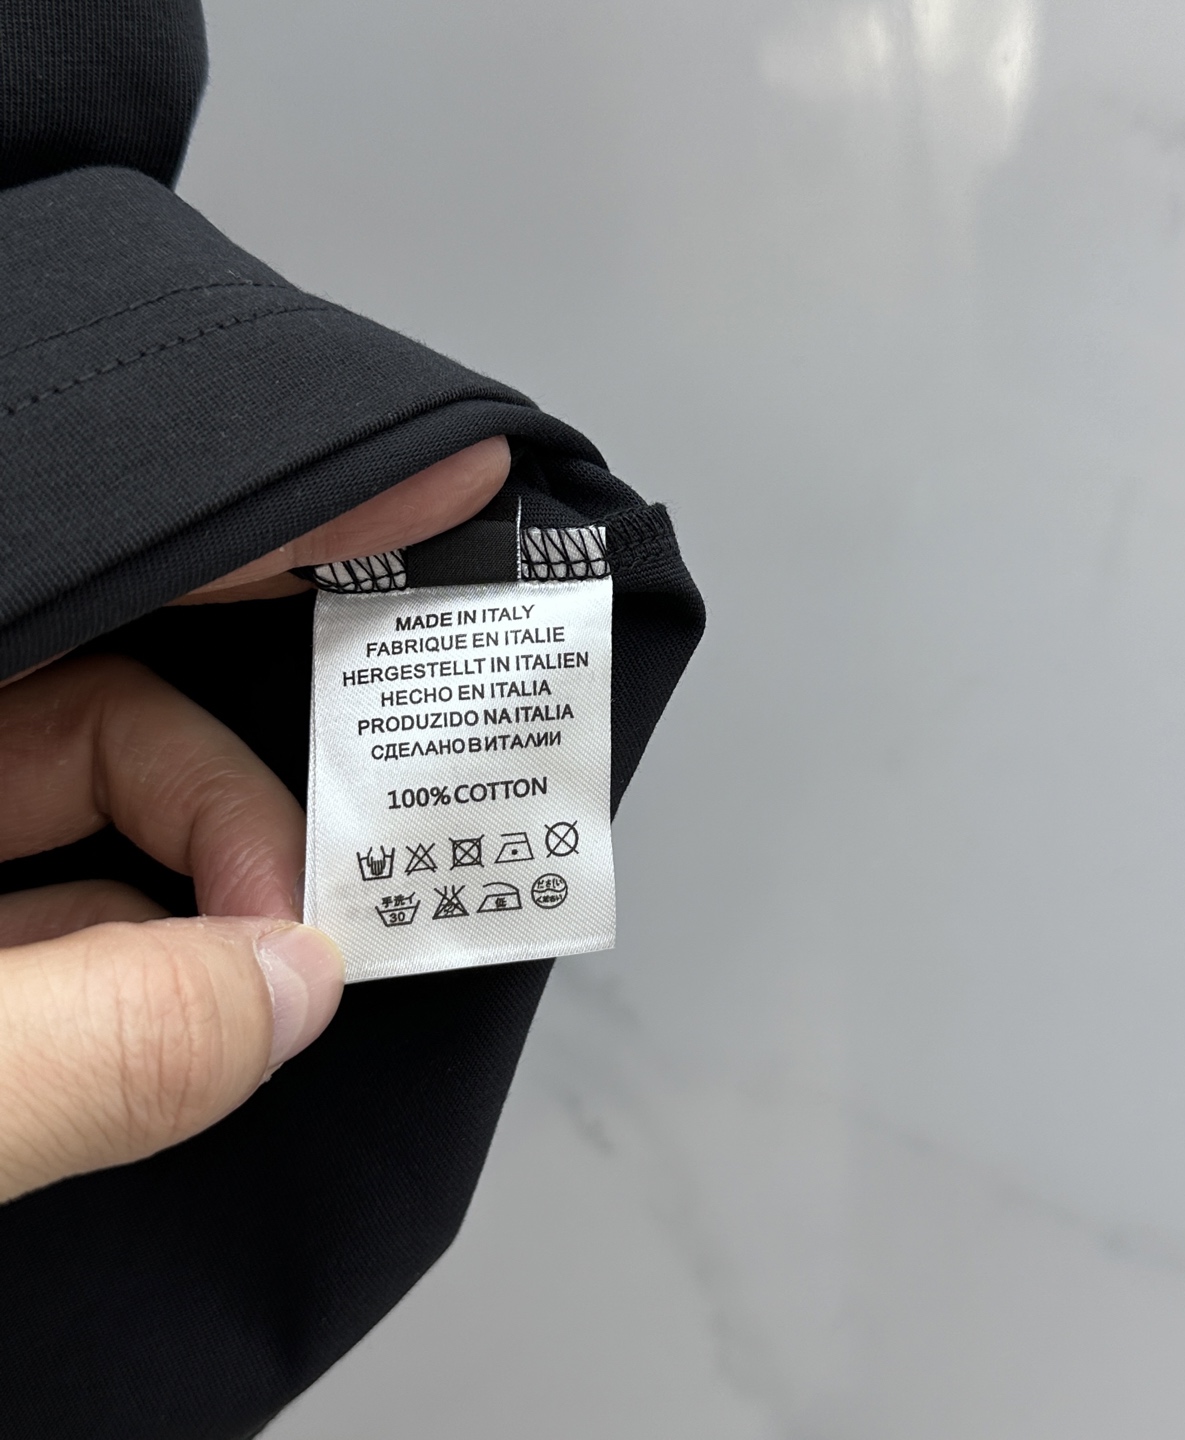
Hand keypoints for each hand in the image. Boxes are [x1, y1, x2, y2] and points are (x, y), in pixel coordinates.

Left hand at [0, 435, 510, 1202]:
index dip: (287, 515)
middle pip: (117, 699)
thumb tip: (298, 989)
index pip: (112, 551)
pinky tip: (198, 1018)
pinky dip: (133, 963)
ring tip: (292, 978)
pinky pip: (42, 911)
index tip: (441, 477)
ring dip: (204, 906)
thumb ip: (90, 1047)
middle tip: (362, 871)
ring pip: (88, 818)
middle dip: (256, 791)